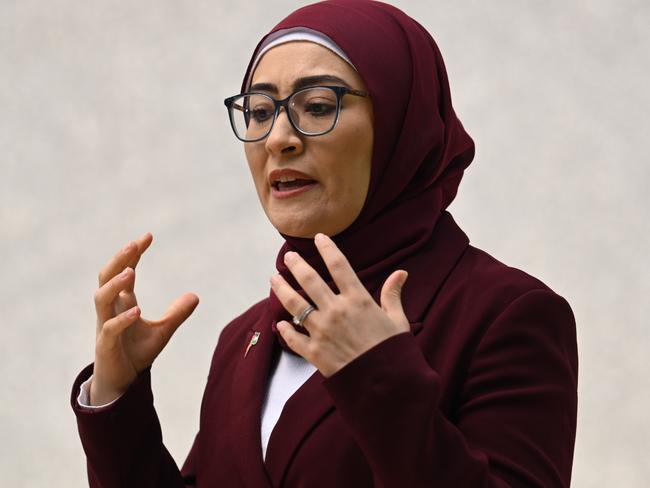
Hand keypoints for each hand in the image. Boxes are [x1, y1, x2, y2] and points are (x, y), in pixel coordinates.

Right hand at [90, 233, 198, 404]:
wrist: (122, 382)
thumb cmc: (136, 353)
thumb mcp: (163, 331)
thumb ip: (177, 313)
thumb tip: (195, 295)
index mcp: (122, 301)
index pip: (124, 271)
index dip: (133, 254)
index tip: (148, 236)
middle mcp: (110, 309)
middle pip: (106, 277)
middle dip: (119, 259)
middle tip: (135, 244)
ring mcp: (105, 326)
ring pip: (101, 298)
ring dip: (115, 284)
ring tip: (132, 271)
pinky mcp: (105, 345)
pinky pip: (110, 328)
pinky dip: (122, 319)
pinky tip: (137, 311)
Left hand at [270, 233, 408, 376]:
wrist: (386, 386)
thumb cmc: (393, 352)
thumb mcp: (397, 320)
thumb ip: (392, 295)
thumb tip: (401, 273)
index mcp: (358, 300)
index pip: (339, 265)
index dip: (327, 248)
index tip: (319, 237)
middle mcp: (336, 311)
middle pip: (309, 280)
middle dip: (296, 265)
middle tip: (288, 256)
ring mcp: (322, 331)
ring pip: (294, 304)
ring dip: (281, 289)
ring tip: (274, 279)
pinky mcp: (314, 352)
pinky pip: (293, 337)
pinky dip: (284, 330)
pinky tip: (279, 324)